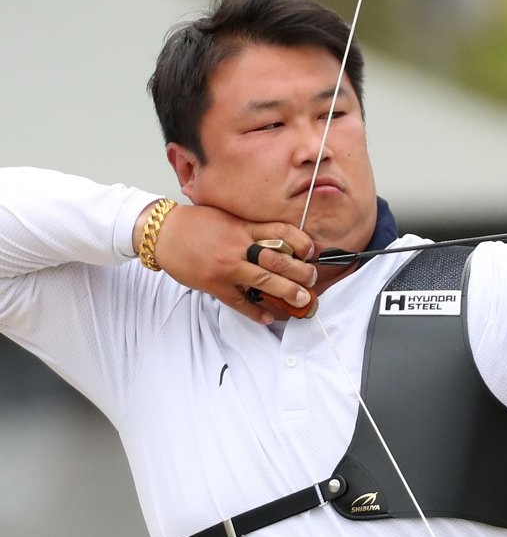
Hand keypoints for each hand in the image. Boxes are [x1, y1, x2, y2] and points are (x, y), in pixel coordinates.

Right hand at [141, 203, 317, 323]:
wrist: (163, 233)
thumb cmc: (196, 224)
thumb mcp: (228, 218)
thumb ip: (250, 228)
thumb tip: (275, 239)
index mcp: (244, 227)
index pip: (281, 232)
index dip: (301, 241)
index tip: (311, 251)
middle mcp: (238, 246)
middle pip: (278, 259)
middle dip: (300, 271)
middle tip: (313, 279)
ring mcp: (226, 267)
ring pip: (264, 280)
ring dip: (287, 292)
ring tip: (302, 300)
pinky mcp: (213, 284)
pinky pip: (238, 301)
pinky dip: (254, 311)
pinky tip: (267, 317)